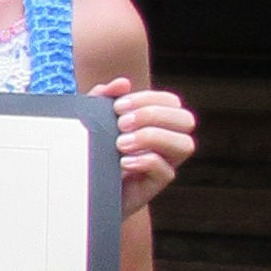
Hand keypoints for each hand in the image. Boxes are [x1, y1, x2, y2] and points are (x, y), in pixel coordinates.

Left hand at [95, 76, 195, 212]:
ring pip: (185, 145)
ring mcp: (165, 163)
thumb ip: (103, 97)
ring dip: (153, 137)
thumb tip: (122, 83)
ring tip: (121, 144)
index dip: (148, 99)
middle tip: (121, 124)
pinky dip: (144, 161)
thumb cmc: (95, 148)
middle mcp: (168, 141)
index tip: (118, 107)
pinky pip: (166, 171)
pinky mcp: (155, 184)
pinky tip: (122, 162)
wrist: (84, 186)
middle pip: (185, 120)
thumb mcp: (94, 119)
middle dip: (153, 116)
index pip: (172, 102)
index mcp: (158, 122)